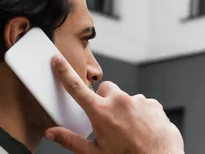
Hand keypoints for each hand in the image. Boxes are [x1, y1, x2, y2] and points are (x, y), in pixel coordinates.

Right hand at [44, 55, 183, 153]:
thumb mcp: (95, 153)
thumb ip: (71, 140)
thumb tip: (51, 133)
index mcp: (100, 112)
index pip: (76, 88)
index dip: (64, 73)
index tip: (57, 60)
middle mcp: (119, 101)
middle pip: (105, 90)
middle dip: (104, 100)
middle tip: (108, 120)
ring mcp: (138, 100)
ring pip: (125, 99)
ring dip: (125, 109)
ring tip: (129, 129)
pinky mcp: (153, 104)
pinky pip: (143, 104)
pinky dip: (141, 113)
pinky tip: (142, 129)